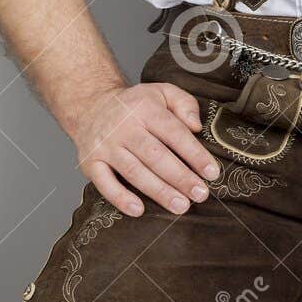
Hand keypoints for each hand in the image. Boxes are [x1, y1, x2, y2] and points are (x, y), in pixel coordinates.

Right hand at [70, 82, 220, 217]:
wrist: (90, 106)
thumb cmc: (135, 105)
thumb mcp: (162, 91)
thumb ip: (184, 103)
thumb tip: (196, 127)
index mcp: (145, 109)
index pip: (174, 133)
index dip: (194, 154)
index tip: (212, 173)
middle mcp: (124, 127)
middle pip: (156, 155)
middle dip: (180, 177)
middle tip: (200, 195)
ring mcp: (106, 146)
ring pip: (134, 172)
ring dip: (159, 191)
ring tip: (180, 206)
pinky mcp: (91, 162)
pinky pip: (104, 183)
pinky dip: (120, 198)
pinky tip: (138, 210)